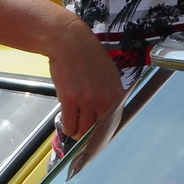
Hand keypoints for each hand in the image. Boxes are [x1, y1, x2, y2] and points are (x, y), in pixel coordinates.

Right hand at [47, 18, 125, 138]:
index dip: (105, 135)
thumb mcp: (109, 74)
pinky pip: (69, 124)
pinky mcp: (69, 99)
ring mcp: (86, 100)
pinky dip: (67, 127)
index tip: (99, 141)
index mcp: (116, 94)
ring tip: (74, 130)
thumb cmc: (88, 56)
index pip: (114, 124)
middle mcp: (104, 99)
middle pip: (98, 130)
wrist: (69, 42)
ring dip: (77, 133)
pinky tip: (67, 124)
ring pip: (83, 130)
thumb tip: (111, 112)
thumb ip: (111, 94)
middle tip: (84, 136)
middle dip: (90, 137)